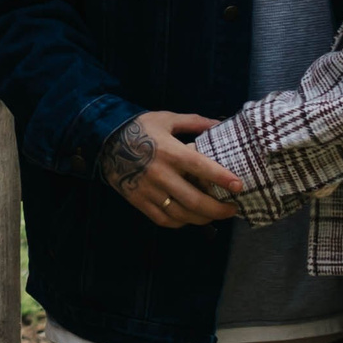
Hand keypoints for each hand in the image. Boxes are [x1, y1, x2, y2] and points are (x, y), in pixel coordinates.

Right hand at [101, 110, 242, 227]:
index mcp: (170, 152)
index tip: (239, 186)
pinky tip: (189, 218)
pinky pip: (164, 219)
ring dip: (202, 219)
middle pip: (195, 201)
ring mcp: (149, 190)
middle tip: (232, 209)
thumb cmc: (139, 128)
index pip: (202, 168)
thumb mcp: (166, 119)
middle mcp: (161, 174)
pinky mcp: (139, 201)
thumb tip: (219, 124)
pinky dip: (180, 222)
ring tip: (214, 216)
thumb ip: (194, 122)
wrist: (103, 140)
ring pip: (181, 214)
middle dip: (218, 209)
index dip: (222, 178)